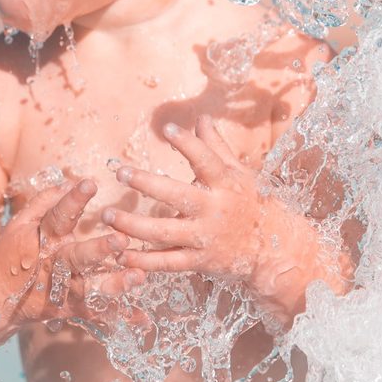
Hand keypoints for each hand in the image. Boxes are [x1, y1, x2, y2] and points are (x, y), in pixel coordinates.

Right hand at [0, 179, 134, 325]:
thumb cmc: (8, 254)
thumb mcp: (18, 225)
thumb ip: (43, 203)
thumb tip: (66, 182)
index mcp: (41, 240)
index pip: (58, 216)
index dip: (73, 200)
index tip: (90, 183)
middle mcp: (52, 265)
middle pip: (77, 257)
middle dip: (99, 249)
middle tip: (122, 240)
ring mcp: (61, 290)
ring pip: (89, 288)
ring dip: (114, 284)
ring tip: (138, 277)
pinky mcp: (68, 309)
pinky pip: (96, 313)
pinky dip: (119, 315)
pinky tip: (142, 318)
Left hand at [102, 117, 349, 325]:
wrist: (272, 247)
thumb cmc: (250, 202)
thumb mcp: (238, 173)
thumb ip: (216, 147)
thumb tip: (201, 118)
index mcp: (225, 183)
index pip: (206, 160)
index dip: (188, 144)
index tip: (167, 129)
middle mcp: (214, 209)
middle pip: (176, 195)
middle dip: (146, 183)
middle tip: (121, 172)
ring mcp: (205, 237)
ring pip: (164, 231)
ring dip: (133, 225)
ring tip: (108, 215)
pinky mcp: (199, 261)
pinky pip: (167, 262)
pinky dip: (143, 261)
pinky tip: (121, 254)